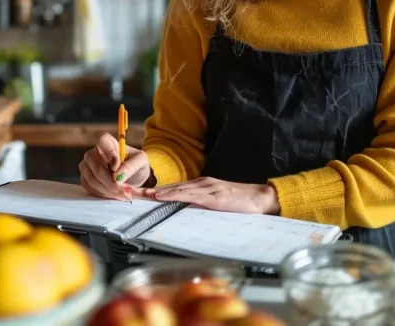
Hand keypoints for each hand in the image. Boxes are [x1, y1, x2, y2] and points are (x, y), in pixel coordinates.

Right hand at [79, 133, 151, 200]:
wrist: (133, 177)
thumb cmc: (136, 164)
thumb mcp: (141, 162)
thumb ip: (131, 166)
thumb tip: (118, 177)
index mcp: (109, 143)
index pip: (102, 140)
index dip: (108, 153)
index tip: (117, 166)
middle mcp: (94, 152)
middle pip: (93, 162)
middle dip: (108, 179)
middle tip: (123, 189)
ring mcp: (87, 166)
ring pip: (90, 178)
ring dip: (107, 189)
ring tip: (123, 194)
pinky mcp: (86, 180)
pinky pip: (89, 188)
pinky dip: (103, 194)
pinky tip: (115, 195)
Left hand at [145, 177, 280, 214]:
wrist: (260, 198)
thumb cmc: (241, 202)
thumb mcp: (217, 203)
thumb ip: (203, 204)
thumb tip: (187, 211)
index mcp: (203, 185)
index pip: (176, 188)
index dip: (158, 190)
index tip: (142, 193)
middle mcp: (202, 183)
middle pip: (172, 187)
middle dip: (152, 190)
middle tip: (134, 192)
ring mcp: (207, 188)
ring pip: (177, 189)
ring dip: (158, 192)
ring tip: (142, 194)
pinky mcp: (213, 196)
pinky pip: (189, 195)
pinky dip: (173, 195)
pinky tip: (163, 197)